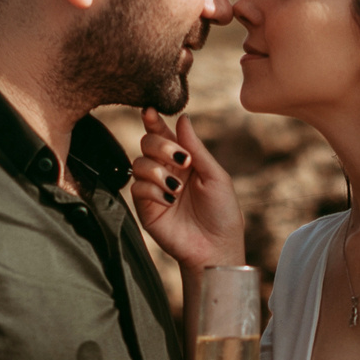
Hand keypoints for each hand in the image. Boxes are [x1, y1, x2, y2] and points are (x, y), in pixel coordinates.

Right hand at [129, 109, 244, 270]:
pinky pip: (136, 188)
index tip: (150, 112)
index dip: (154, 121)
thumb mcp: (215, 175)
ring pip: (138, 163)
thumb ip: (196, 147)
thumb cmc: (222, 212)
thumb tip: (182, 118)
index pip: (163, 134)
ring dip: (158, 171)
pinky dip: (153, 190)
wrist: (216, 247)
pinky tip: (170, 200)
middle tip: (181, 159)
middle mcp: (166, 171)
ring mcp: (154, 189)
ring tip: (177, 187)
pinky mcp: (145, 207)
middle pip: (146, 143)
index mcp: (184, 160)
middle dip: (160, 145)